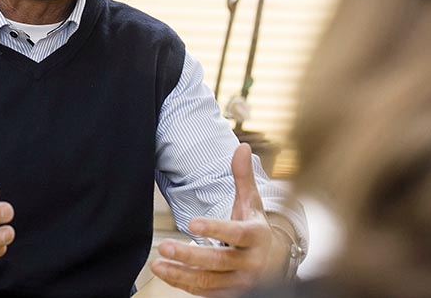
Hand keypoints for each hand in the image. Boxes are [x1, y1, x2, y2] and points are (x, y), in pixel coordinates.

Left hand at [151, 143, 275, 296]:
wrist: (273, 262)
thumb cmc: (255, 227)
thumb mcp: (252, 203)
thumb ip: (243, 177)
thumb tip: (241, 147)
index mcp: (257, 236)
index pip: (237, 233)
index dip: (215, 228)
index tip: (192, 223)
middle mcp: (252, 262)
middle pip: (218, 260)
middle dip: (189, 255)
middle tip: (164, 247)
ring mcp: (241, 281)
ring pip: (209, 280)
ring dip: (181, 273)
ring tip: (158, 263)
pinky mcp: (230, 293)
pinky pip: (204, 291)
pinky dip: (183, 283)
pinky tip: (166, 272)